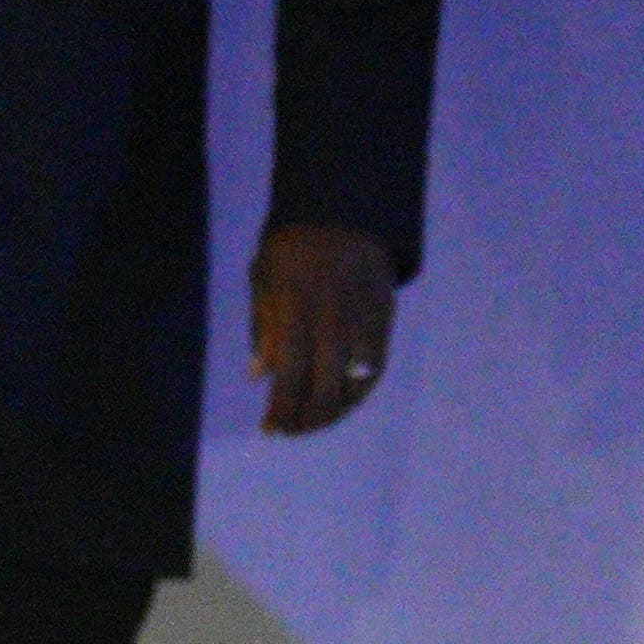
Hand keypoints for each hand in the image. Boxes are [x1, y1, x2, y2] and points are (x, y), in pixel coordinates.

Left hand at [252, 220, 398, 435]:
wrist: (343, 213)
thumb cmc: (291, 251)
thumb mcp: (264, 279)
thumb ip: (263, 328)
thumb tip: (259, 376)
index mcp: (295, 306)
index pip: (290, 373)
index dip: (282, 409)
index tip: (271, 430)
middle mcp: (332, 317)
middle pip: (324, 386)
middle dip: (307, 419)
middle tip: (292, 430)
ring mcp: (362, 319)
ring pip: (354, 384)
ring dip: (334, 412)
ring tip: (314, 421)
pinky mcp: (384, 319)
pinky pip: (375, 369)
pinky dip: (359, 393)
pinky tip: (342, 403)